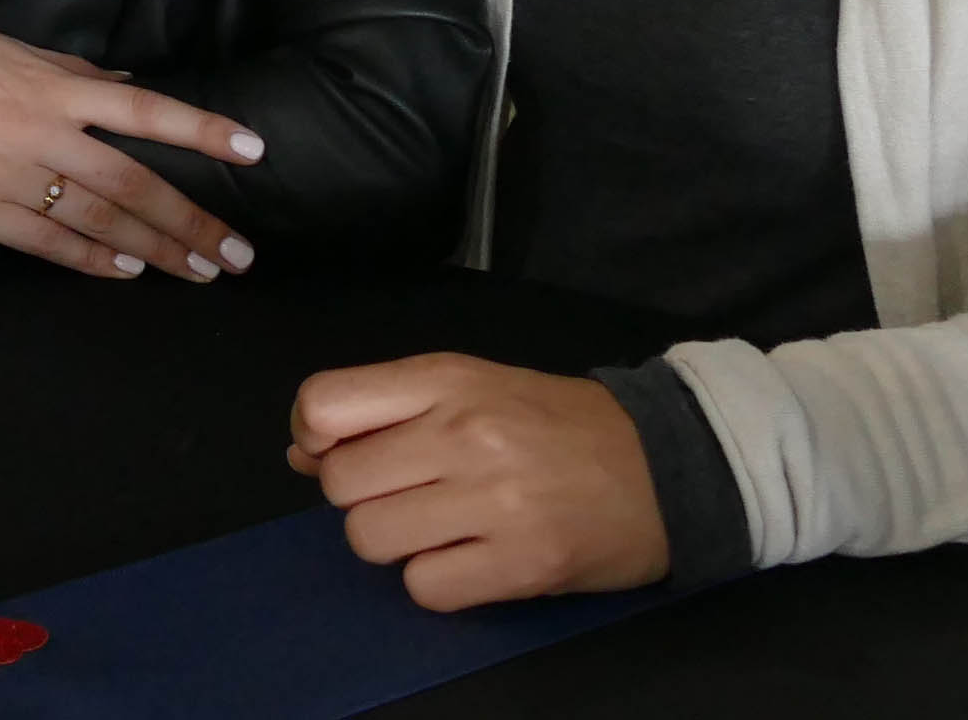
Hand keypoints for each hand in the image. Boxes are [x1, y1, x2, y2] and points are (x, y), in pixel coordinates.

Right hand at [0, 16, 262, 283]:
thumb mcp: (12, 49)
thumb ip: (73, 74)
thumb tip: (128, 85)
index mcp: (54, 87)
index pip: (147, 111)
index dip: (203, 131)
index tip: (255, 151)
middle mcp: (42, 132)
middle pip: (135, 185)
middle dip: (193, 224)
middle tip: (238, 256)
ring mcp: (12, 177)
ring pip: (99, 223)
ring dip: (154, 251)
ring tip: (197, 272)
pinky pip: (47, 244)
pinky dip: (90, 261)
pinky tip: (123, 272)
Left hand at [286, 354, 669, 610]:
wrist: (666, 465)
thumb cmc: (555, 425)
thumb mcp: (471, 387)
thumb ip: (386, 409)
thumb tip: (302, 451)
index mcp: (447, 379)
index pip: (323, 405)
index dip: (314, 437)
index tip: (341, 451)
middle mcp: (464, 433)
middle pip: (340, 484)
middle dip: (361, 497)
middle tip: (412, 493)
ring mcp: (494, 500)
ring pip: (371, 539)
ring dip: (396, 543)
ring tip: (443, 526)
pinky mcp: (522, 563)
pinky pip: (425, 588)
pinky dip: (438, 581)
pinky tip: (473, 558)